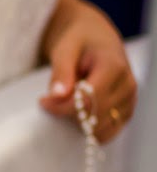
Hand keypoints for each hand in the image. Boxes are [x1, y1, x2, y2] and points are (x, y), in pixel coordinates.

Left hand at [39, 0, 136, 143]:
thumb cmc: (77, 42)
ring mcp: (129, 100)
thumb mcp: (65, 50)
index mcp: (114, 67)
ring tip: (68, 102)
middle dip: (67, 114)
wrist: (95, 38)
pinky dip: (89, 129)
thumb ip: (61, 72)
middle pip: (94, 116)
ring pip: (100, 128)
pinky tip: (77, 113)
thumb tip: (57, 95)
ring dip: (78, 123)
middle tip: (50, 101)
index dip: (62, 106)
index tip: (42, 101)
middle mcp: (127, 85)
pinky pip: (107, 133)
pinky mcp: (126, 111)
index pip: (88, 100)